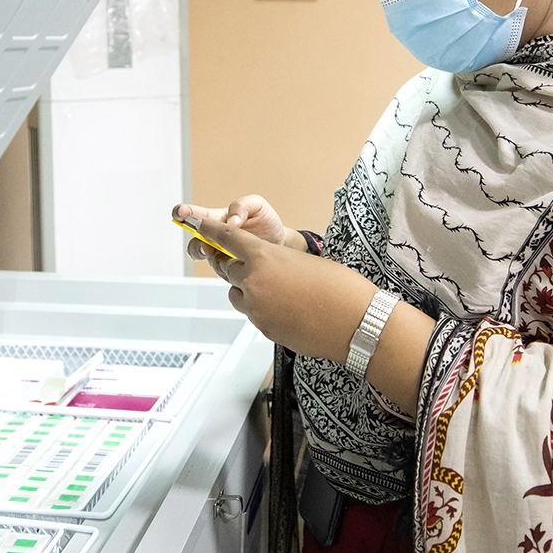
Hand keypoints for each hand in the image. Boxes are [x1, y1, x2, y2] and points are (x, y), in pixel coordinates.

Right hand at [174, 194, 299, 264]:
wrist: (282, 245)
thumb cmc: (267, 223)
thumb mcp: (257, 206)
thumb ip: (242, 206)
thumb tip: (231, 221)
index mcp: (218, 219)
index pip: (195, 215)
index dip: (183, 213)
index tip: (181, 213)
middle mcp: (214, 238)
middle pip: (194, 238)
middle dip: (192, 237)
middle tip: (200, 236)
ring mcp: (220, 254)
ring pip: (203, 255)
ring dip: (204, 251)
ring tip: (212, 249)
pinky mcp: (228, 270)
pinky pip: (220, 270)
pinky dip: (222, 266)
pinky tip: (231, 262)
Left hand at [196, 215, 436, 407]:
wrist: (356, 323)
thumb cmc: (340, 287)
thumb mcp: (305, 262)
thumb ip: (277, 262)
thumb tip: (266, 270)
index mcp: (264, 256)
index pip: (227, 238)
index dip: (210, 229)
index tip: (196, 223)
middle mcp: (253, 281)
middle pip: (228, 269)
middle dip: (237, 267)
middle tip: (254, 267)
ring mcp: (256, 308)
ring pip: (236, 294)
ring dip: (248, 290)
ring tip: (280, 291)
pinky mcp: (263, 329)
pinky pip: (253, 314)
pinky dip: (263, 309)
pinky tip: (289, 309)